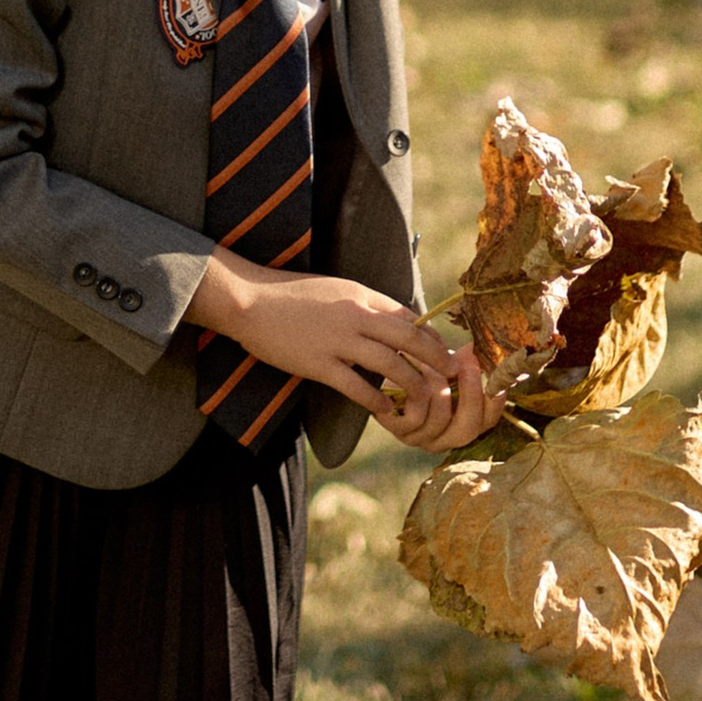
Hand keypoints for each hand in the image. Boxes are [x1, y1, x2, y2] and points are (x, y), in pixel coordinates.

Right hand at [190, 258, 484, 446]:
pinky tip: (388, 411)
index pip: (409, 316)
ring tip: (426, 399)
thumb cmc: (291, 294)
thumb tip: (392, 321)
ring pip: (391, 365)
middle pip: (411, 339)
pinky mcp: (319, 363)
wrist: (249, 300)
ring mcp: (338, 340)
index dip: (431, 337)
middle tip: (452, 376)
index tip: (444, 352)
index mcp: (361, 295)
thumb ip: (363, 305)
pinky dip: (377, 401)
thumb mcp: (335, 289)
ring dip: (414, 385)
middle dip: (436, 359)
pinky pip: (357, 386)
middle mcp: (356, 315)